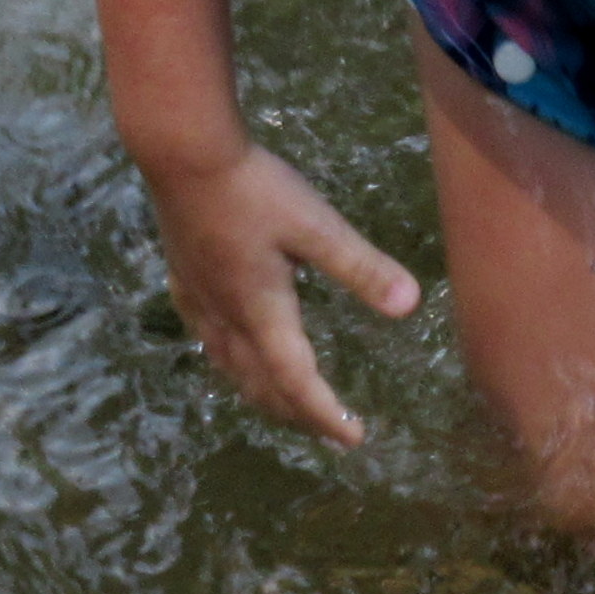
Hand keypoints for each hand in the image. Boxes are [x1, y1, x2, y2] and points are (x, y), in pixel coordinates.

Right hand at [140, 141, 419, 446]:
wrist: (184, 154)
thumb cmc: (254, 188)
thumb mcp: (317, 226)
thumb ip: (361, 267)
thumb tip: (411, 305)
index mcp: (262, 311)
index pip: (295, 380)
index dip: (324, 414)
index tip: (353, 439)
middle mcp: (226, 317)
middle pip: (260, 384)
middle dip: (296, 413)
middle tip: (328, 429)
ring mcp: (199, 300)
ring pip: (229, 367)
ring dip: (262, 393)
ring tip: (286, 403)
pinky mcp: (184, 278)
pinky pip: (208, 339)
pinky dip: (230, 361)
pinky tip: (232, 348)